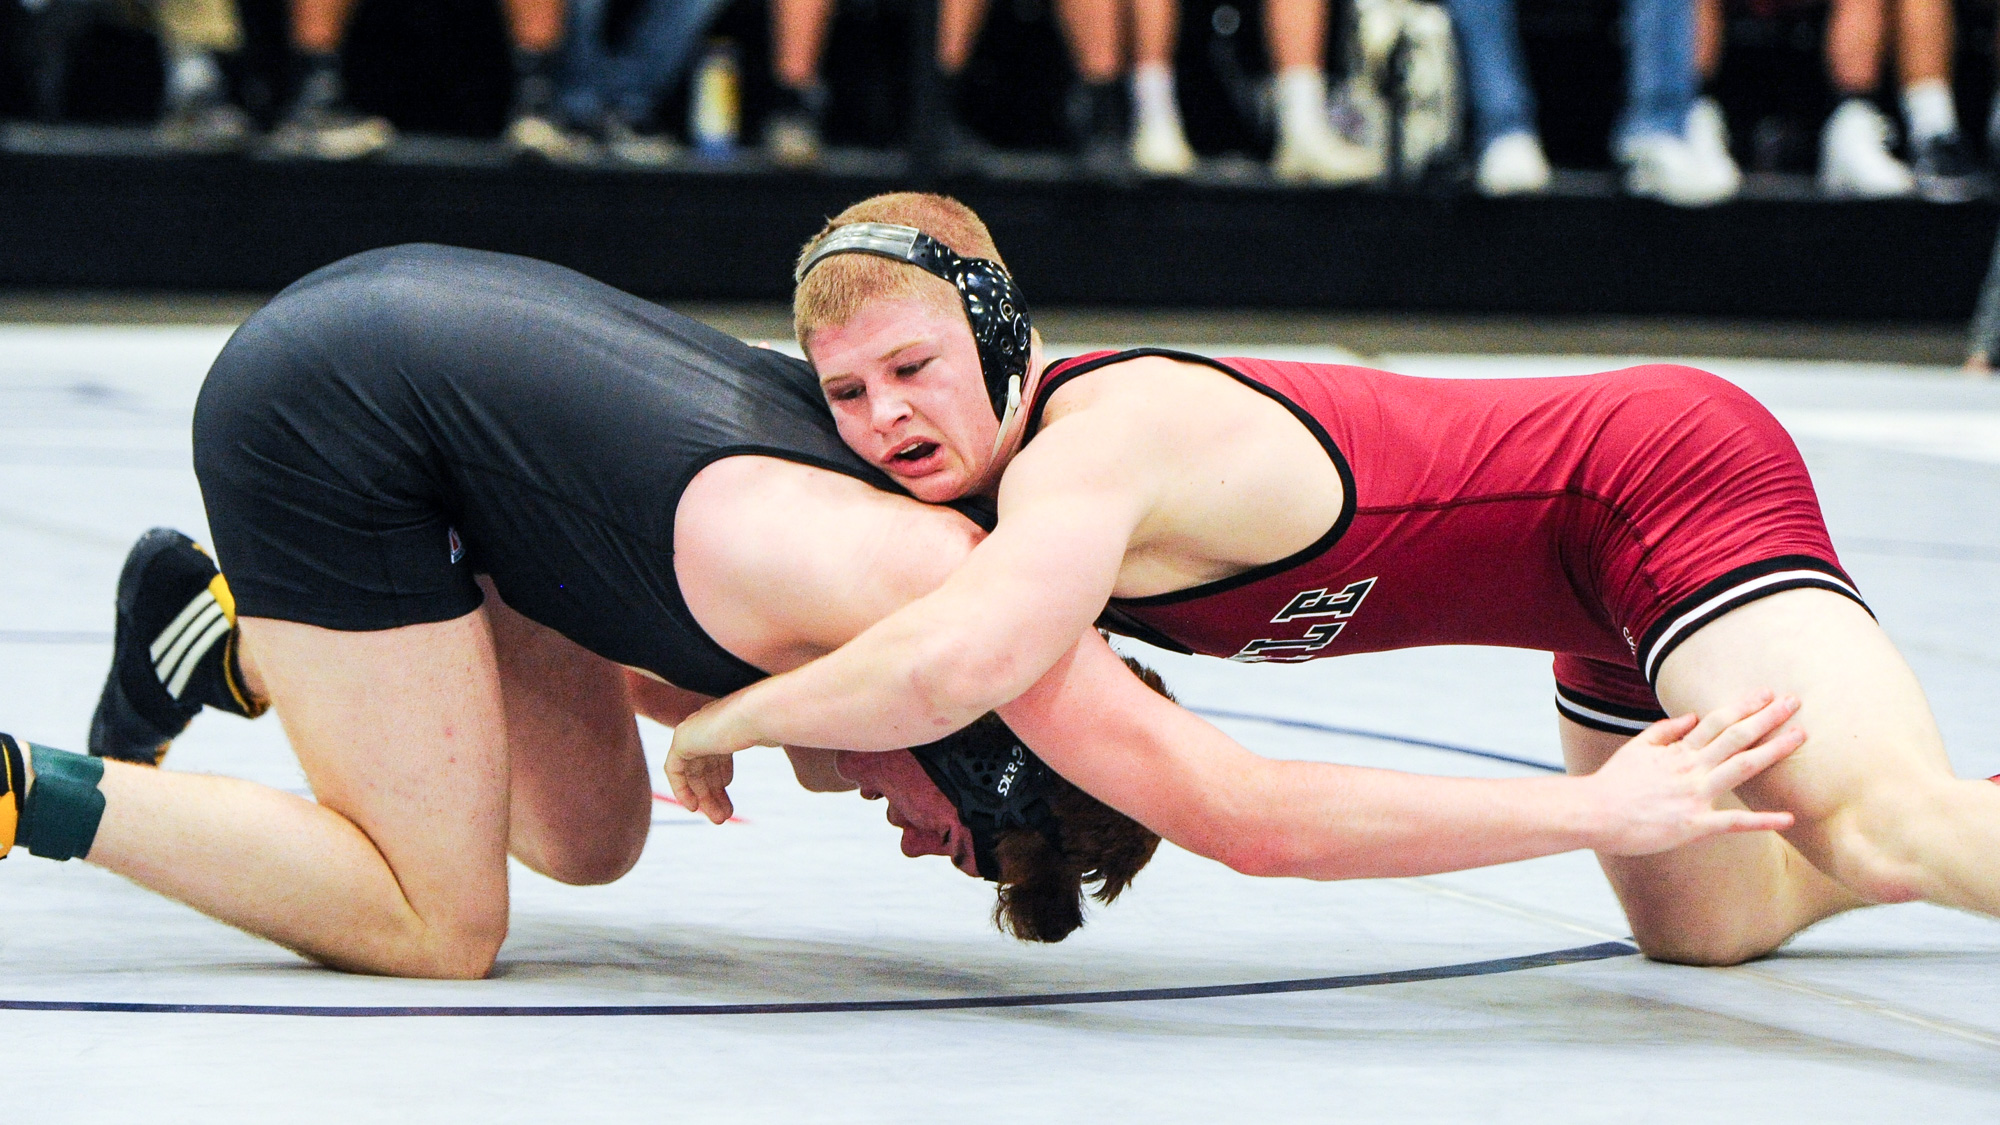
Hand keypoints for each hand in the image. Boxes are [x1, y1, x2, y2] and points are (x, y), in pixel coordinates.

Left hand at [664, 698, 759, 823]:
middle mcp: (706, 723)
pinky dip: (681, 789)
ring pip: (692, 772)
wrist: (758, 713)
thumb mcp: (771, 732)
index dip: (722, 773)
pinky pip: (674, 769)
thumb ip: (768, 736)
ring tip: (720, 819)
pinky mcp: (682, 739)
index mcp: (725, 720)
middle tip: (725, 815)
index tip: (728, 789)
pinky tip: (693, 807)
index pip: (717, 751)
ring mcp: (693, 729)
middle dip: (714, 792)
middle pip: (704, 765)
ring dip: (704, 797)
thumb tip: (776, 741)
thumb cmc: (771, 722)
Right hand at [1586, 690, 1803, 855]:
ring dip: (1773, 751)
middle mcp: (1690, 769)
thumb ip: (1665, 731)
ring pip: (1741, 768)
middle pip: (1736, 737)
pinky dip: (1762, 821)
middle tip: (1794, 702)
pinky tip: (1788, 818)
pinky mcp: (1694, 826)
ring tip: (1800, 737)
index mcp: (1677, 751)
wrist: (1592, 813)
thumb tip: (1692, 716)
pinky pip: (1734, 823)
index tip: (1767, 693)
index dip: (1744, 706)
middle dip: (1768, 718)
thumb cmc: (1612, 783)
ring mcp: (1694, 796)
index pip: (1717, 721)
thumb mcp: (1636, 748)